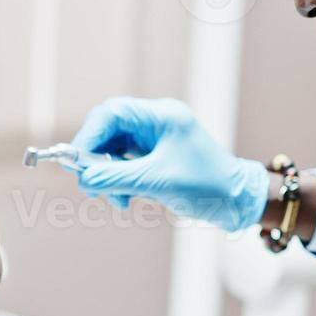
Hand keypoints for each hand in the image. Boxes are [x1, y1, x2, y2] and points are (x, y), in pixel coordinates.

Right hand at [69, 97, 268, 232]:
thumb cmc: (207, 186)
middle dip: (95, 158)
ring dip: (107, 175)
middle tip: (89, 183)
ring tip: (116, 199)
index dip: (89, 135)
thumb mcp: (158, 182)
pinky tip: (125, 198)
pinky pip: (124, 164)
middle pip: (108, 130)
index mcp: (161, 116)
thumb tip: (83, 178)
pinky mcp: (154, 157)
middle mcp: (155, 122)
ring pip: (113, 149)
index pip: (112, 114)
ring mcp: (155, 139)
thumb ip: (117, 178)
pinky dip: (119, 181)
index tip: (77, 161)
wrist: (238, 202)